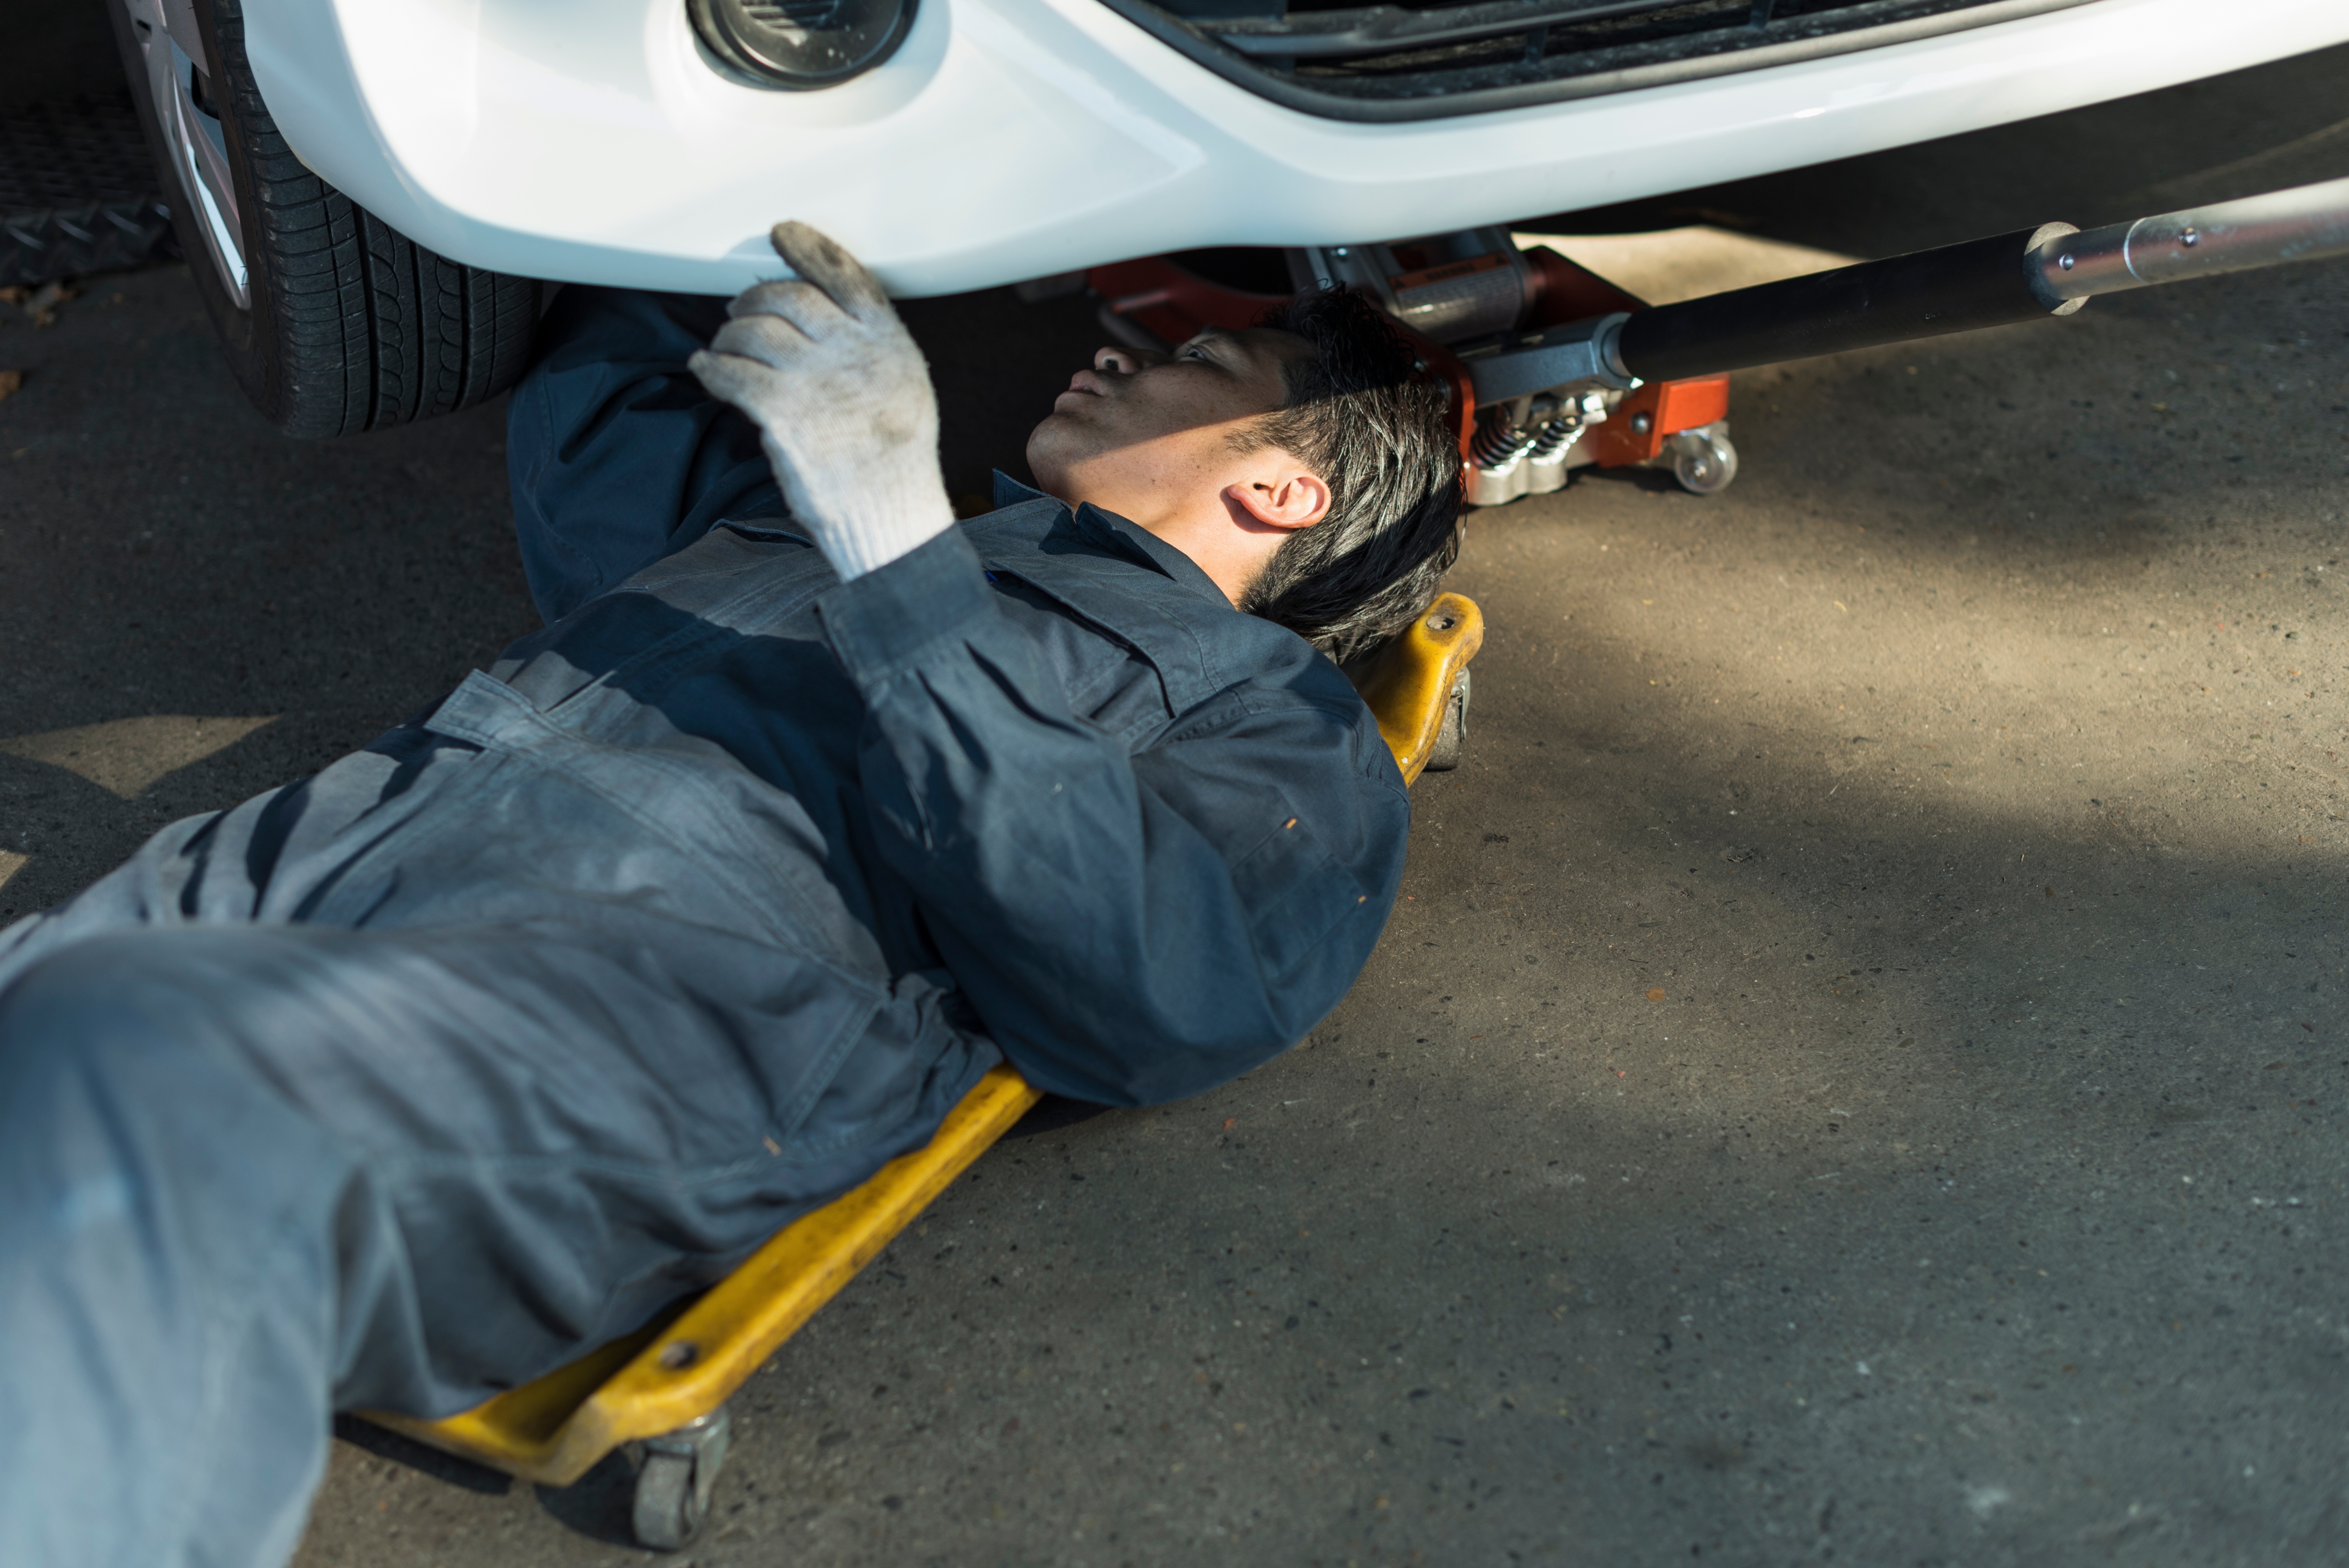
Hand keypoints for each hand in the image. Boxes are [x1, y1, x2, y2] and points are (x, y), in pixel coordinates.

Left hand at [690, 222, 955, 579]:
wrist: (892, 522)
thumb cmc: (893, 466)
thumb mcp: (904, 394)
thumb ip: (869, 352)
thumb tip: (817, 321)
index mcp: (890, 346)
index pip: (846, 276)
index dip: (808, 249)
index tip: (780, 234)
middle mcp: (856, 355)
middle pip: (790, 298)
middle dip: (754, 299)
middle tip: (737, 311)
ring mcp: (819, 383)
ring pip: (754, 332)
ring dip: (729, 336)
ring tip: (722, 349)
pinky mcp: (786, 416)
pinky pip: (732, 374)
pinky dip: (711, 368)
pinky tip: (703, 370)